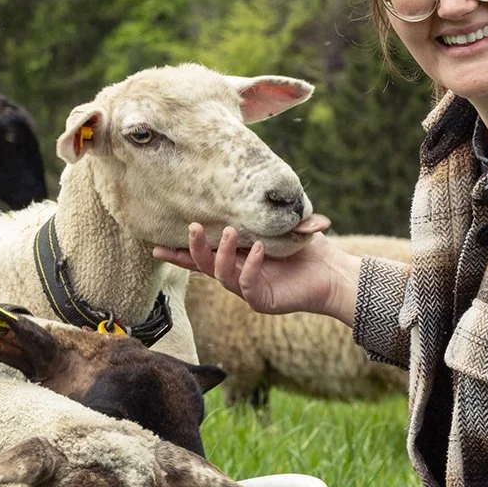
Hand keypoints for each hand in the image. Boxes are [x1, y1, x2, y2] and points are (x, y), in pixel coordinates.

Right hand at [154, 223, 360, 326]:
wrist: (332, 273)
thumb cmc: (308, 249)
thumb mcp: (283, 225)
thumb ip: (266, 213)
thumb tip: (258, 187)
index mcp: (236, 258)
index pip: (201, 256)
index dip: (179, 253)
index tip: (155, 248)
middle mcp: (236, 274)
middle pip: (202, 265)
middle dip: (192, 248)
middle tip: (192, 227)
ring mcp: (247, 289)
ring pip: (220, 274)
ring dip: (222, 252)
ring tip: (231, 232)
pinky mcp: (262, 300)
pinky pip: (247, 284)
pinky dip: (251, 266)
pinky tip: (259, 250)